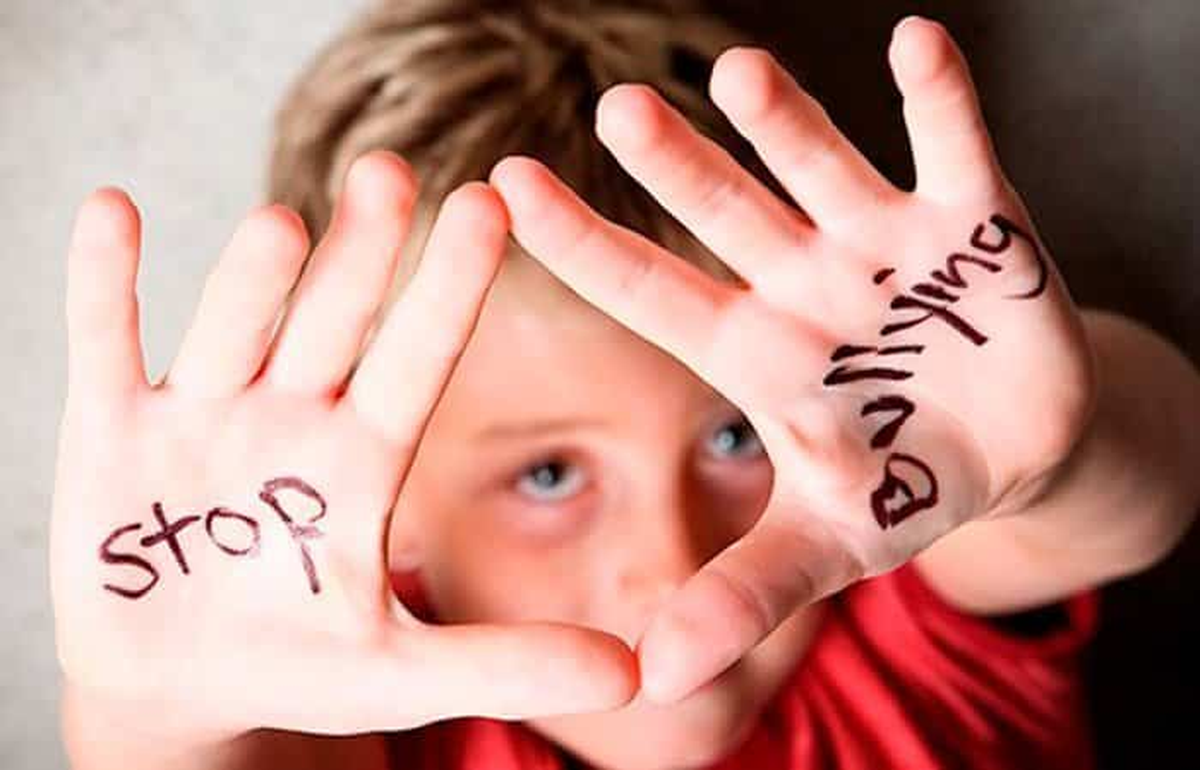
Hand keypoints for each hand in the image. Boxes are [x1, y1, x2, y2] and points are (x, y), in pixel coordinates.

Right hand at [50, 151, 635, 743]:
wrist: (180, 688)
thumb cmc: (297, 663)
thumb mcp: (403, 674)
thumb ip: (510, 664)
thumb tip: (636, 678)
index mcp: (365, 458)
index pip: (419, 359)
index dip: (451, 289)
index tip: (492, 206)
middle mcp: (292, 416)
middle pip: (332, 325)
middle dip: (361, 257)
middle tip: (395, 173)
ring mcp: (202, 417)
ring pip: (233, 330)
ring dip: (254, 281)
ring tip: (284, 221)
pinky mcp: (110, 431)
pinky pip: (106, 346)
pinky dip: (104, 285)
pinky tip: (113, 211)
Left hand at [489, 17, 1096, 702]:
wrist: (1012, 449)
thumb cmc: (901, 487)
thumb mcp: (826, 544)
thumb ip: (743, 595)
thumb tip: (655, 682)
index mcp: (754, 351)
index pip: (651, 293)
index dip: (582, 247)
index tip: (504, 187)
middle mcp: (803, 282)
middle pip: (726, 215)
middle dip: (675, 170)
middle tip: (614, 112)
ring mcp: (886, 246)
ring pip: (822, 169)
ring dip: (786, 124)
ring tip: (737, 75)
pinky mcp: (977, 225)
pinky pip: (956, 146)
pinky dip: (941, 98)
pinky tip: (916, 43)